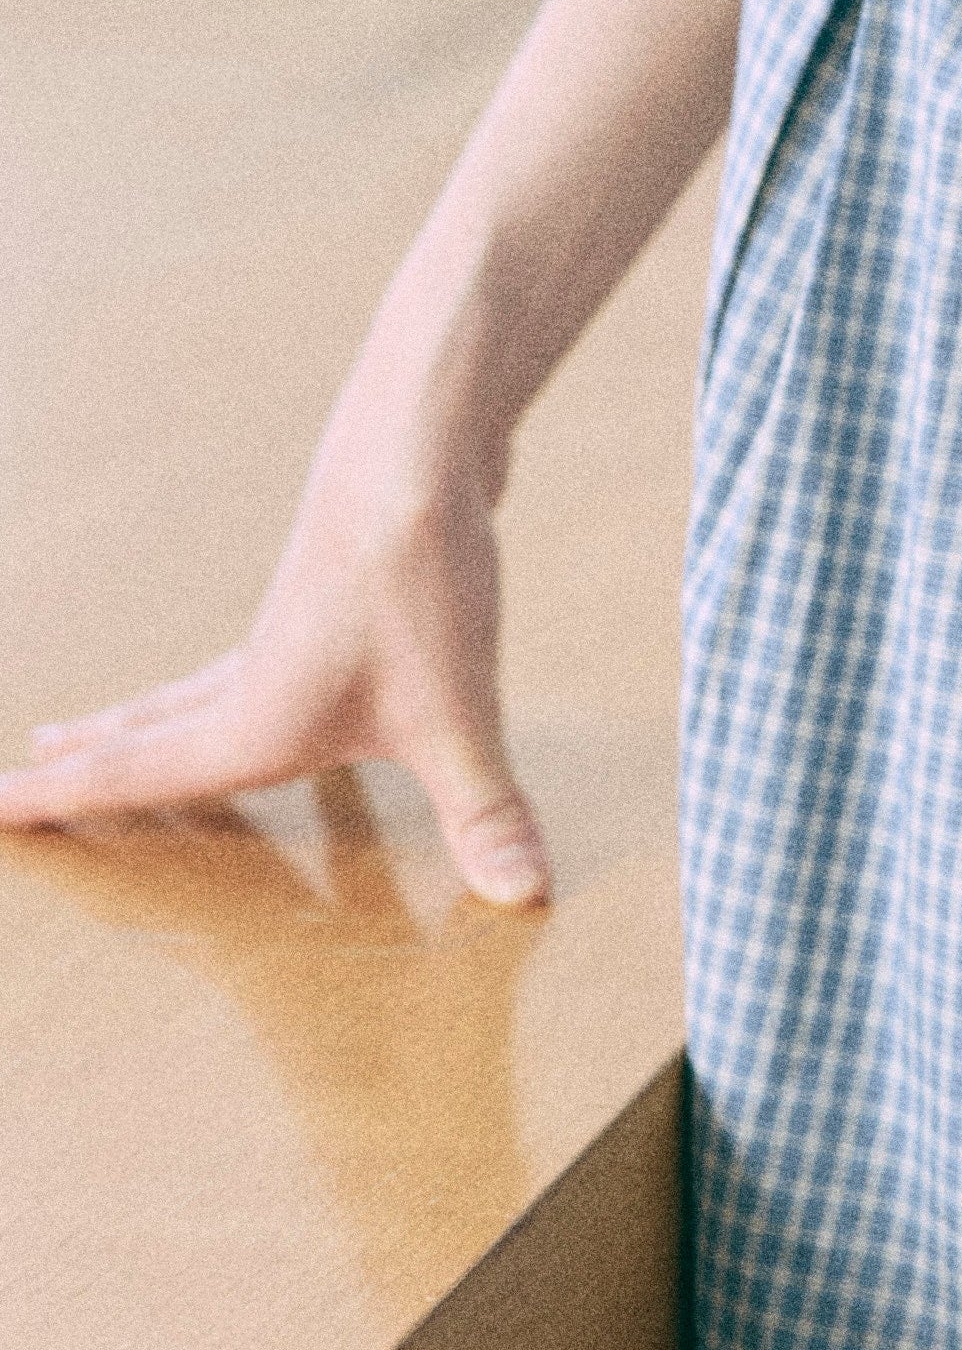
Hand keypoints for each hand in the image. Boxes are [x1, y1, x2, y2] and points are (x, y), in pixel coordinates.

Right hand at [0, 326, 550, 906]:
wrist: (422, 451)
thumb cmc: (418, 583)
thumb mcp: (457, 718)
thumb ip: (485, 812)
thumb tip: (525, 898)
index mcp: (256, 720)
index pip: (140, 776)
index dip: (65, 802)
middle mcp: (256, 675)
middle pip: (151, 728)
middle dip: (90, 760)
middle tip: (29, 771)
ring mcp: (290, 625)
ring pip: (196, 686)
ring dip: (145, 715)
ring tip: (93, 730)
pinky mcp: (330, 588)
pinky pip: (256, 652)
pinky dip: (224, 679)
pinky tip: (267, 666)